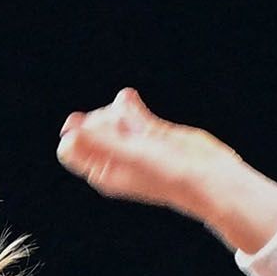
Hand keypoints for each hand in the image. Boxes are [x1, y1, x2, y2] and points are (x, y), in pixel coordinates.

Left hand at [56, 89, 242, 215]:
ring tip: (140, 123)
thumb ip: (101, 143)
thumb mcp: (131, 156)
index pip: (70, 147)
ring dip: (118, 110)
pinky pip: (128, 110)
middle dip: (104, 119)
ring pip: (109, 115)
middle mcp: (114, 159)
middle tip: (129, 129)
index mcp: (103, 173)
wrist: (208, 175)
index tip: (103, 131)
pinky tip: (134, 100)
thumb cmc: (170, 174)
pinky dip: (129, 103)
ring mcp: (132, 144)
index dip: (81, 132)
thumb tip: (68, 133)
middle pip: (89, 127)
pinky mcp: (148, 132)